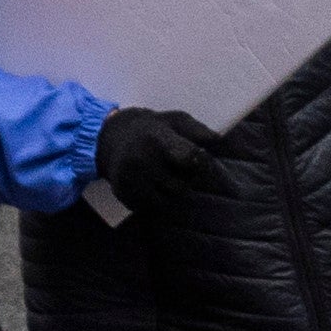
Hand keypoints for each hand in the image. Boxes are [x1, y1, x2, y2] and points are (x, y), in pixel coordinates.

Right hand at [88, 104, 217, 199]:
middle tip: (179, 170)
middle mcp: (141, 160)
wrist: (111, 138)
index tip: (199, 162)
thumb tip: (219, 141)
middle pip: (181, 187)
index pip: (188, 157)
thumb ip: (198, 131)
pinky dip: (157, 202)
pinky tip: (152, 186)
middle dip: (185, 182)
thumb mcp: (176, 120)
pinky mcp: (123, 194)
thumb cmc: (153, 129)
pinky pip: (151, 209)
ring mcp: (130, 179)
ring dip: (172, 194)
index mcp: (158, 139)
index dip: (200, 165)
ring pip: (167, 202)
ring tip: (165, 177)